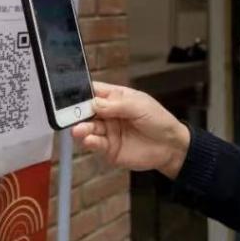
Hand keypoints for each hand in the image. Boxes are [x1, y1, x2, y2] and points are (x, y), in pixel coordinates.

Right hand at [72, 82, 190, 179]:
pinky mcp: (108, 149)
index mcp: (115, 98)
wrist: (171, 146)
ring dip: (81, 128)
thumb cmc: (158, 120)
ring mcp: (107, 132)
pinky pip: (95, 144)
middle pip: (85, 110)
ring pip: (88, 128)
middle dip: (76, 112)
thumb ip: (117, 105)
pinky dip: (89, 142)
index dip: (80, 92)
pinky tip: (88, 139)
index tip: (68, 93)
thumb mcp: (140, 106)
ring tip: (78, 129)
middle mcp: (107, 114)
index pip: (93, 92)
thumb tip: (94, 103)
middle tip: (69, 114)